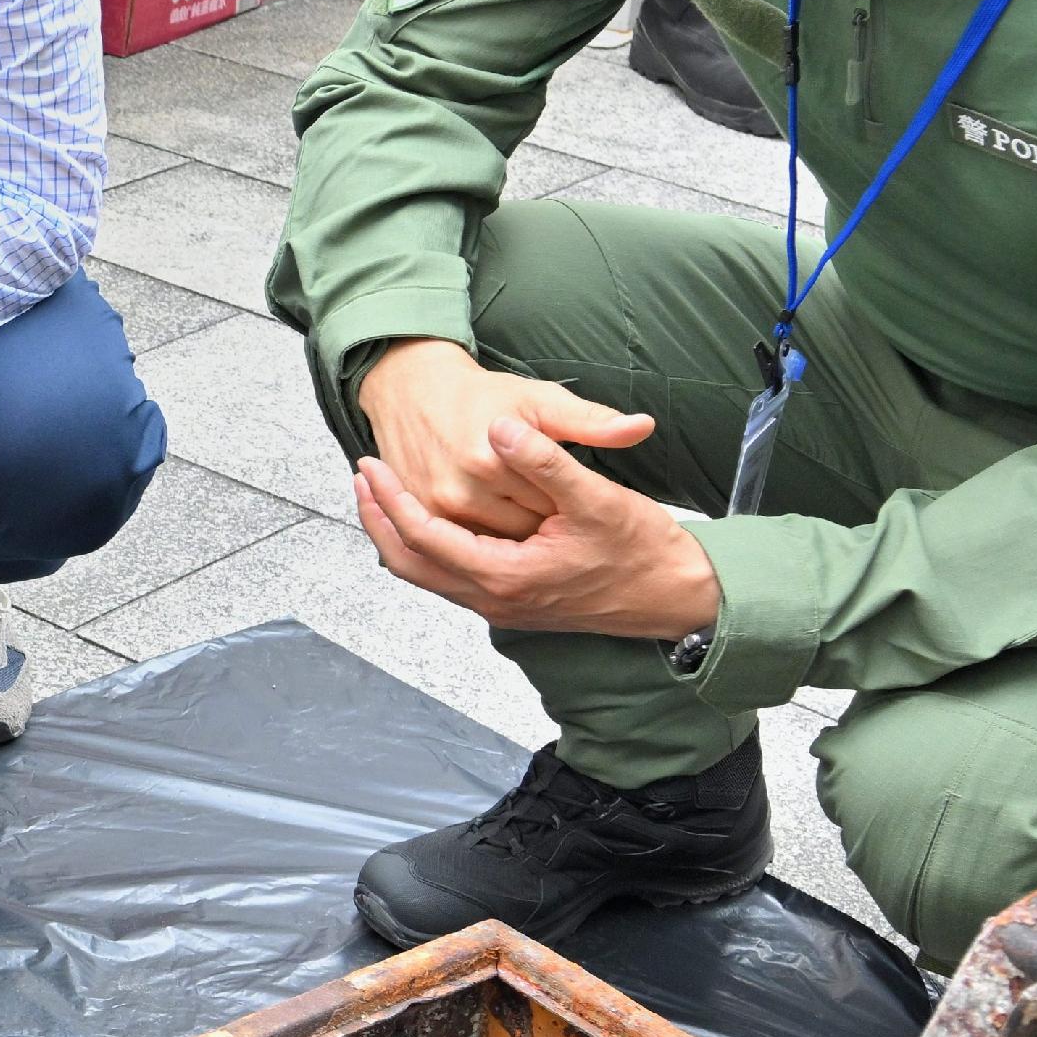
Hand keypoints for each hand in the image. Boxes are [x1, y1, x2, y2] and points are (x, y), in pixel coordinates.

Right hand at [354, 339, 654, 539]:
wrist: (411, 390)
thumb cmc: (480, 394)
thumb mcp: (541, 400)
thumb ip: (592, 422)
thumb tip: (642, 428)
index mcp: (490, 461)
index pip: (552, 508)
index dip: (571, 508)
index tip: (579, 502)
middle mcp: (459, 491)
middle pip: (523, 533)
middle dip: (546, 527)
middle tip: (559, 514)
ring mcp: (437, 509)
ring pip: (497, 545)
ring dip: (518, 540)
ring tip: (532, 519)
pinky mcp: (423, 517)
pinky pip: (467, 545)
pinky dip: (489, 541)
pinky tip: (503, 525)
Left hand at [354, 420, 723, 638]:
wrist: (676, 597)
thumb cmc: (642, 550)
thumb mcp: (597, 499)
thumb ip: (545, 461)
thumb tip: (501, 430)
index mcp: (504, 576)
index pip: (421, 537)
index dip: (389, 499)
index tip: (369, 465)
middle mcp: (493, 600)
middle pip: (409, 564)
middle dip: (377, 520)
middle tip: (360, 479)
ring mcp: (501, 606)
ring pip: (426, 576)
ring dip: (398, 535)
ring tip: (380, 495)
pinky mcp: (512, 602)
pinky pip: (449, 577)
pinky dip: (425, 548)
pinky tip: (427, 517)